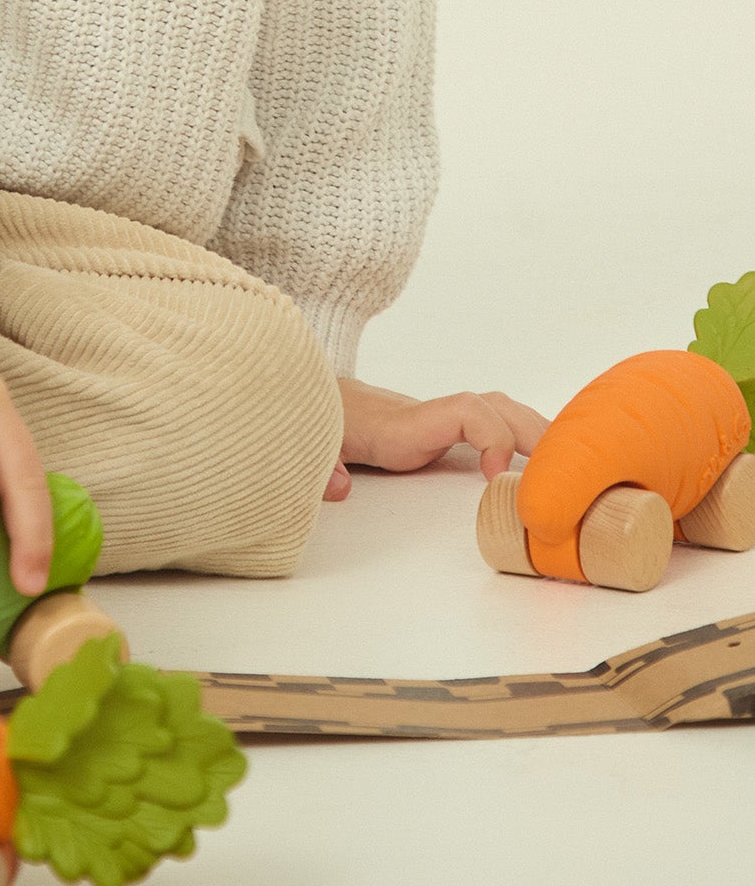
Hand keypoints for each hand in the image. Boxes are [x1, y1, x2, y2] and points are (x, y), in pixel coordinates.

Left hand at [322, 378, 550, 502]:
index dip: (493, 438)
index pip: (464, 410)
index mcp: (403, 424)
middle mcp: (428, 417)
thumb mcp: (313, 444)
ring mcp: (438, 422)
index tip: (497, 479)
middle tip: (567, 476)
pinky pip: (493, 423)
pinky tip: (550, 463)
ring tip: (577, 468)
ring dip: (540, 434)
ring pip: (501, 411)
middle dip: (538, 436)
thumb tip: (337, 487)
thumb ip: (322, 465)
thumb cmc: (315, 424)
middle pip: (498, 407)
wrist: (308, 398)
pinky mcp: (440, 432)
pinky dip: (525, 437)